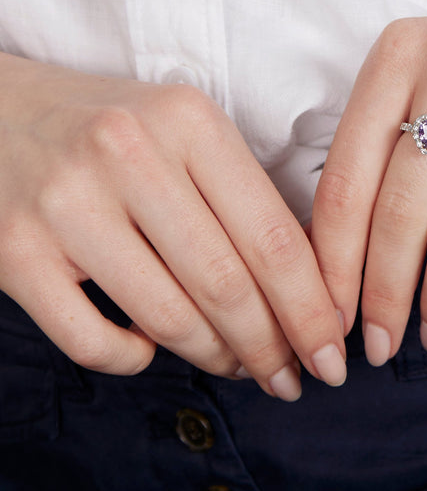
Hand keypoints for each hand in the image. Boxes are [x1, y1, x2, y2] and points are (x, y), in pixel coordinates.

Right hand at [0, 54, 345, 399]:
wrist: (4, 113)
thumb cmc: (117, 133)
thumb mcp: (190, 136)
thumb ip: (246, 199)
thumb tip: (305, 292)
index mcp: (188, 121)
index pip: (274, 237)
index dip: (312, 309)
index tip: (331, 350)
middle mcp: (127, 154)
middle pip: (227, 285)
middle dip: (272, 348)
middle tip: (291, 377)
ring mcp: (65, 203)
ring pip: (168, 318)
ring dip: (217, 358)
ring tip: (238, 366)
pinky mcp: (15, 251)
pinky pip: (93, 341)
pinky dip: (136, 359)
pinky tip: (152, 348)